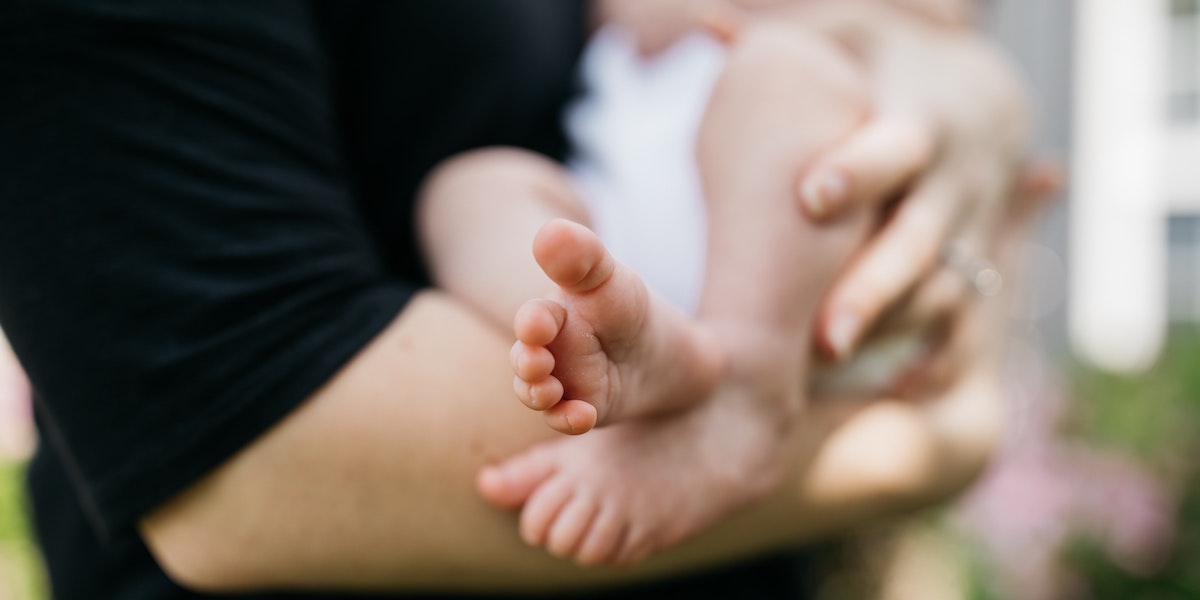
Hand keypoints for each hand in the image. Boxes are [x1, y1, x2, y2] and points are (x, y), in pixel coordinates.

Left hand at [782, 2, 1032, 361]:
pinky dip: (937, 359)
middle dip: (873, 288)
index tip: (810, 197)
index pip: (891, 150)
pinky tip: (896, 393)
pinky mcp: (977, 266)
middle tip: (823, 339)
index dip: (857, 172)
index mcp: (917, 124)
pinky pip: (966, 322)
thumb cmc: (889, 70)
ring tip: (830, 375)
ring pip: (941, 292)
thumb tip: (706, 21)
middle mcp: (951, 183)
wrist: (987, 99)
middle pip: (918, 241)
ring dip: (890, 334)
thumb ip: (786, 42)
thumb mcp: (852, 41)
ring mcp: (970, 231)